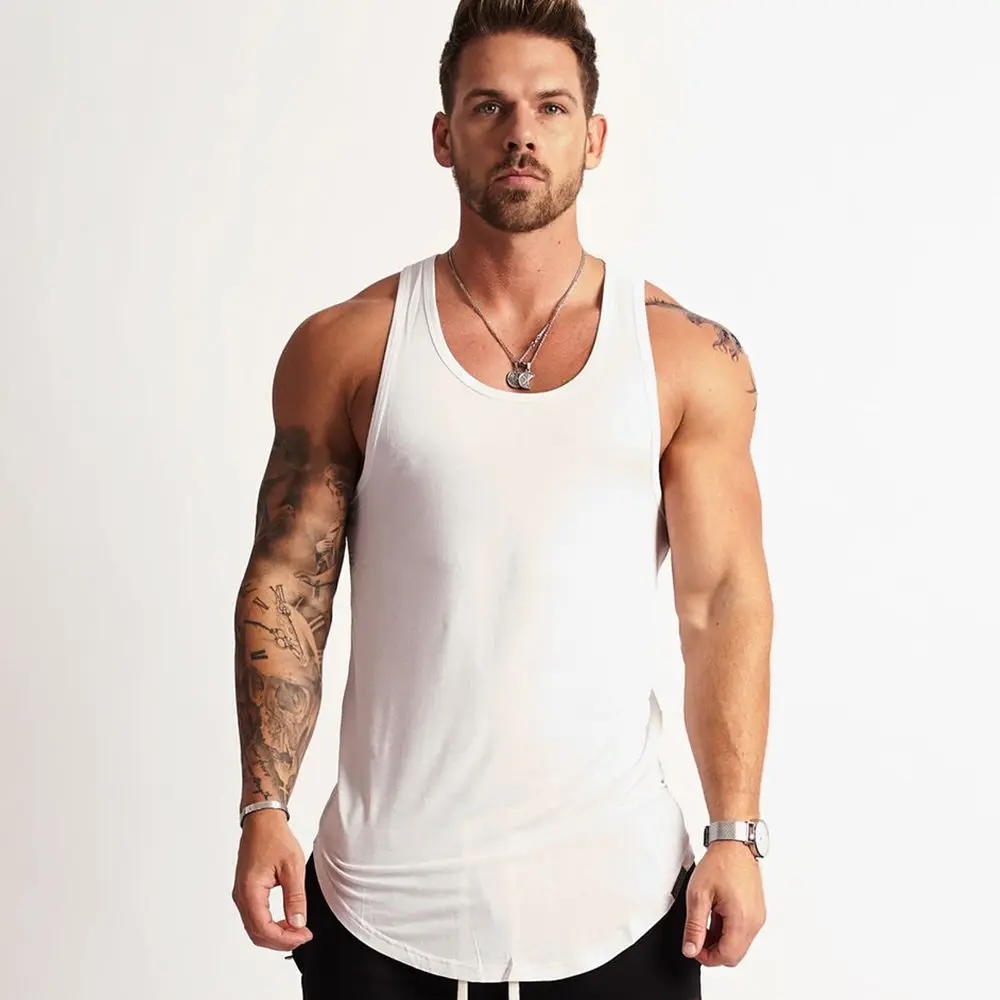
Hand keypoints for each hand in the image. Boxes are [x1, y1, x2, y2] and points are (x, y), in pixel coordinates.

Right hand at [231, 809, 313, 951]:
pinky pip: (254, 917)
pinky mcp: (245, 892)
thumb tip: (298, 922)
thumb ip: (295, 897)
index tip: (304, 935)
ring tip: (297, 930)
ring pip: (254, 928)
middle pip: (257, 934)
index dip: (285, 938)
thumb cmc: (274, 838)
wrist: (262, 822)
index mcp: (250, 891)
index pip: (264, 929)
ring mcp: (241, 895)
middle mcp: (241, 896)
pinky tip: (286, 921)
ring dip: (275, 934)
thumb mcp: (292, 867)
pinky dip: (269, 925)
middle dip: (280, 940)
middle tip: (303, 936)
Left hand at [682, 841, 765, 965]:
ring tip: (705, 917)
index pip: (727, 957)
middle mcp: (755, 921)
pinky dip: (729, 929)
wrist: (734, 844)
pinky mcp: (757, 910)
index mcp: (742, 920)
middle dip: (714, 950)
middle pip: (735, 954)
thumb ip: (694, 926)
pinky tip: (716, 913)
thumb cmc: (719, 863)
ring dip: (721, 939)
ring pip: (739, 943)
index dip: (707, 957)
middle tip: (697, 934)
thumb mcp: (698, 895)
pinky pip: (744, 931)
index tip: (693, 946)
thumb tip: (690, 949)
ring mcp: (758, 916)